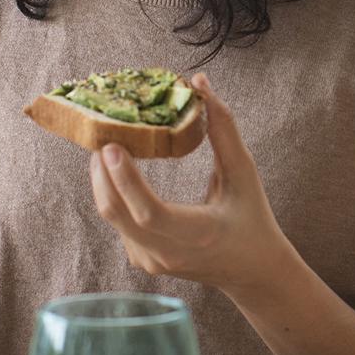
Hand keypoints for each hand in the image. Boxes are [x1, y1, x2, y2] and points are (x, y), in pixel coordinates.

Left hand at [89, 73, 293, 299]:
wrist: (252, 270)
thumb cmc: (252, 218)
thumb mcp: (243, 172)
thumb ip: (222, 129)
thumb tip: (199, 84)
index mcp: (196, 234)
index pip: (148, 211)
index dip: (126, 180)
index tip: (111, 146)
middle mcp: (168, 253)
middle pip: (117, 212)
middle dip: (102, 172)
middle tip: (102, 135)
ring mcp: (151, 261)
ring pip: (112, 217)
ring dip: (104, 180)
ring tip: (107, 146)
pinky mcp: (143, 260)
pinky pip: (118, 223)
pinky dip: (114, 194)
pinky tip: (119, 172)